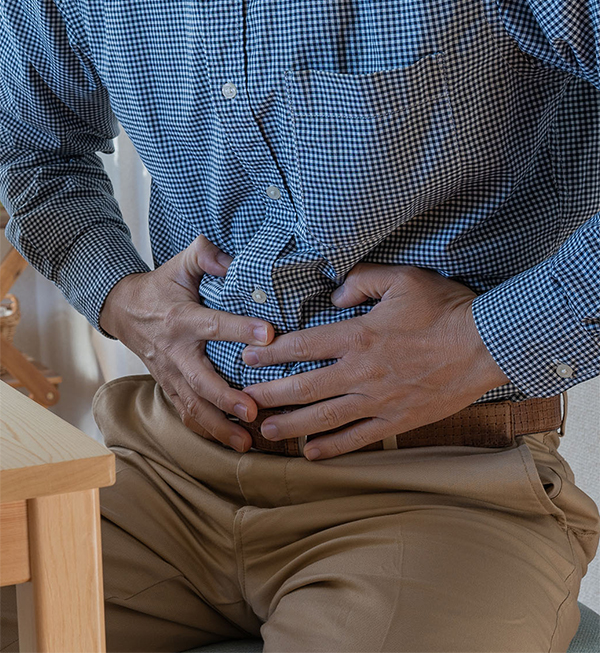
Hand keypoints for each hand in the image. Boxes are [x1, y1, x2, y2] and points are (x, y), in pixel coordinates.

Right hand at [99, 235, 274, 451]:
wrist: (123, 310)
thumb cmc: (161, 286)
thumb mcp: (180, 264)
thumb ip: (205, 255)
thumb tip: (231, 260)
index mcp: (181, 319)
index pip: (214, 325)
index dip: (241, 329)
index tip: (269, 335)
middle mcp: (175, 351)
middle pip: (200, 380)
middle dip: (226, 398)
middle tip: (253, 411)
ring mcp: (169, 374)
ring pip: (192, 406)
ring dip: (218, 426)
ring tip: (246, 442)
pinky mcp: (168, 386)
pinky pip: (186, 413)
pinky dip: (206, 431)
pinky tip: (229, 443)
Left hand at [241, 265, 507, 459]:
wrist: (486, 345)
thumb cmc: (445, 308)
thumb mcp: (403, 279)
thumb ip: (364, 279)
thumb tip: (335, 290)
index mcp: (359, 336)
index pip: (303, 345)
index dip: (272, 352)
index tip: (249, 358)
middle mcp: (361, 372)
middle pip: (304, 387)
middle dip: (270, 395)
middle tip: (245, 402)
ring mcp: (378, 400)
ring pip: (325, 417)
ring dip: (292, 425)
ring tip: (266, 432)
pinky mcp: (397, 419)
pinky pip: (358, 438)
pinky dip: (333, 447)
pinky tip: (312, 453)